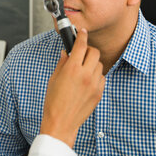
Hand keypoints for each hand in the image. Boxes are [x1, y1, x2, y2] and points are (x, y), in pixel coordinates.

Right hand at [40, 29, 104, 147]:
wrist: (61, 123)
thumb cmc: (54, 103)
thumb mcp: (53, 79)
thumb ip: (62, 63)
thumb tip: (66, 53)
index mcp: (72, 69)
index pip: (81, 45)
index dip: (82, 36)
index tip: (82, 32)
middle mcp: (85, 75)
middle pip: (94, 52)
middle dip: (88, 50)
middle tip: (81, 53)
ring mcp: (94, 84)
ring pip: (99, 64)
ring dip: (92, 63)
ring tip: (83, 70)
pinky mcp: (99, 93)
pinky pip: (101, 77)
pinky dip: (95, 75)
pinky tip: (87, 81)